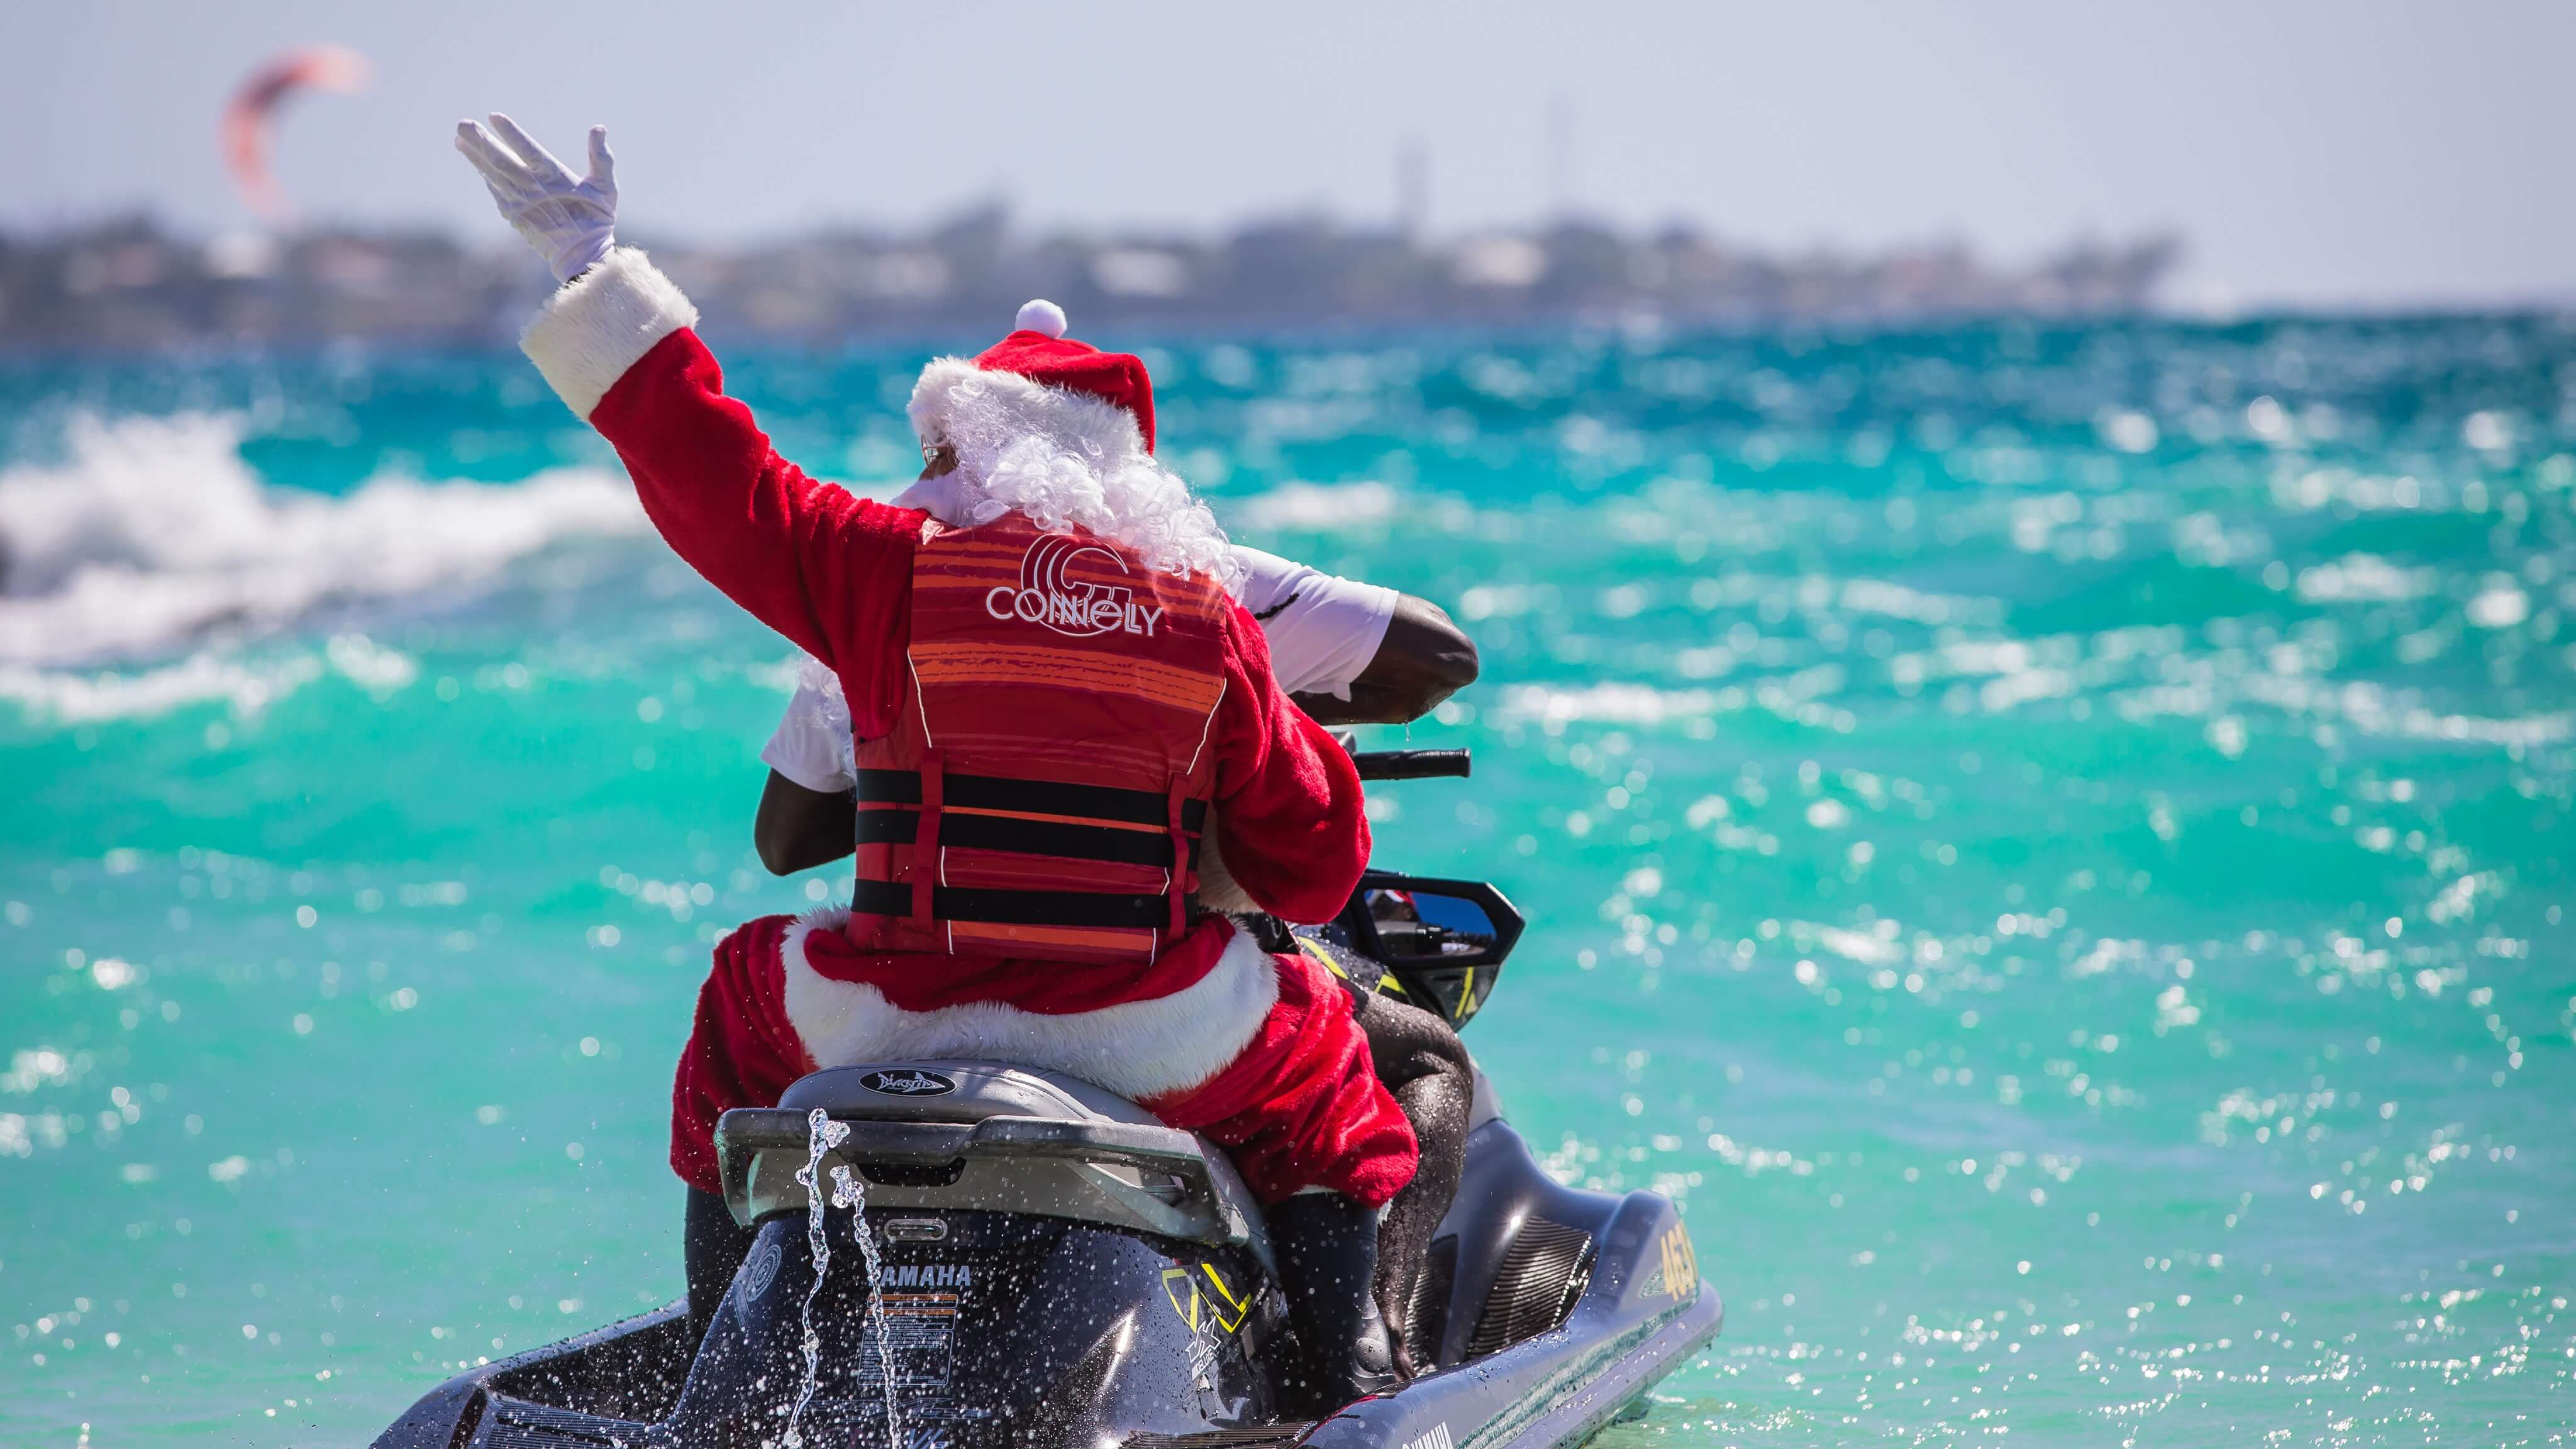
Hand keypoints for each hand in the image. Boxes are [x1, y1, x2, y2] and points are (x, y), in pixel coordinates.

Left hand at [454, 112, 616, 283]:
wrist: (581, 257)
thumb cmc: (597, 219)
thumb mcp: (607, 188)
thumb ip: (601, 158)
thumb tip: (599, 128)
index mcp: (556, 180)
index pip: (530, 152)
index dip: (512, 134)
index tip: (494, 116)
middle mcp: (533, 191)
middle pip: (502, 161)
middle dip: (481, 142)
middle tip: (462, 123)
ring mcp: (519, 203)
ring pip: (492, 174)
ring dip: (474, 155)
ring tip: (459, 137)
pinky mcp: (512, 214)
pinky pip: (494, 189)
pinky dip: (483, 172)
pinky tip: (473, 157)